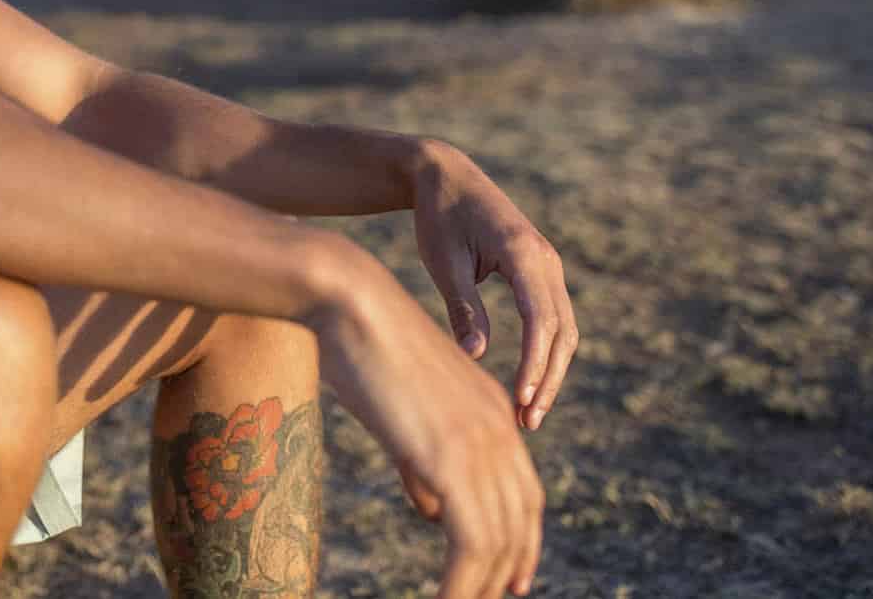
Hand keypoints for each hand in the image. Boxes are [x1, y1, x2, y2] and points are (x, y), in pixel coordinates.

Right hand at [310, 244, 545, 598]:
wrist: (348, 302)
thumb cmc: (357, 345)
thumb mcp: (396, 410)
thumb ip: (420, 461)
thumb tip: (432, 511)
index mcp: (490, 410)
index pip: (524, 490)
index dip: (522, 538)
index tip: (510, 576)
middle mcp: (497, 428)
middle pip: (521, 518)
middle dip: (509, 566)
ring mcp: (479, 443)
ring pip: (497, 539)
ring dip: (480, 584)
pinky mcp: (451, 459)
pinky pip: (470, 542)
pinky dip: (462, 583)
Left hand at [412, 142, 579, 430]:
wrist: (446, 176)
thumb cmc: (437, 217)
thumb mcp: (443, 262)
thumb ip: (463, 306)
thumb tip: (478, 356)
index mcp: (522, 253)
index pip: (540, 319)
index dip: (534, 363)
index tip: (521, 399)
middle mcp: (545, 259)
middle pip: (561, 331)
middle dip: (548, 378)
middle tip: (527, 421)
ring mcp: (548, 264)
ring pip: (564, 328)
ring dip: (552, 370)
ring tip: (529, 411)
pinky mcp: (541, 270)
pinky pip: (554, 317)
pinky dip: (548, 351)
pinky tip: (531, 380)